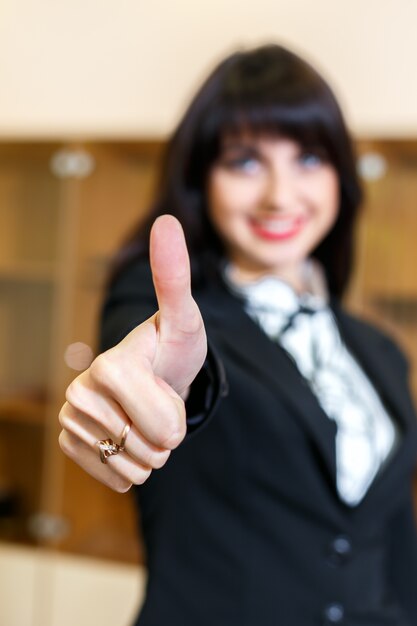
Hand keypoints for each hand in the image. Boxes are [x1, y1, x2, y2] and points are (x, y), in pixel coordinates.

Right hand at [59, 215, 206, 491]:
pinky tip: (129, 437)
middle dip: (164, 434)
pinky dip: (133, 467)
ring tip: (144, 417)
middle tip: (157, 403)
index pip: (159, 425)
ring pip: (131, 466)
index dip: (175, 416)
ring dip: (150, 450)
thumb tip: (165, 219)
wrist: (155, 376)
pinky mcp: (70, 443)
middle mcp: (79, 393)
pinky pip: (113, 477)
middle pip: (144, 449)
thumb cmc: (172, 349)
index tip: (170, 389)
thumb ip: (174, 275)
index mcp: (107, 367)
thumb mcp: (184, 317)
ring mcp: (71, 420)